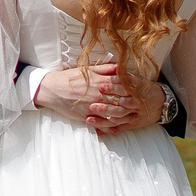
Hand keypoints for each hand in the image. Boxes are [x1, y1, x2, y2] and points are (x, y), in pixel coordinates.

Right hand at [37, 65, 159, 132]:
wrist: (52, 89)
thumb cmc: (69, 78)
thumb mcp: (88, 69)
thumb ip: (105, 68)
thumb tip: (119, 66)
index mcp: (100, 82)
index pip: (122, 86)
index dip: (134, 89)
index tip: (142, 92)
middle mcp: (99, 95)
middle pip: (121, 101)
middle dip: (133, 104)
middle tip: (144, 107)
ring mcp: (93, 107)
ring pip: (114, 114)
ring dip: (126, 117)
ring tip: (134, 118)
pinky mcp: (86, 116)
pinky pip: (101, 124)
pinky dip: (110, 127)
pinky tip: (117, 129)